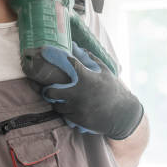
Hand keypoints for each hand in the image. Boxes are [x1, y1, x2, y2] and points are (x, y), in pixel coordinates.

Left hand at [24, 43, 143, 137]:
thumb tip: (75, 46)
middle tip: (50, 88)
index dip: (53, 56)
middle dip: (48, 90)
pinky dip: (66, 112)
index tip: (44, 51)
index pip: (67, 64)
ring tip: (63, 99)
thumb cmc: (113, 89)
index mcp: (86, 78)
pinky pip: (65, 116)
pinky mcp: (78, 120)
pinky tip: (72, 108)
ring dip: (58, 102)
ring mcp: (78, 109)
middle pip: (50, 92)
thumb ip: (88, 59)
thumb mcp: (104, 71)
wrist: (122, 114)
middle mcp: (79, 94)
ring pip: (56, 106)